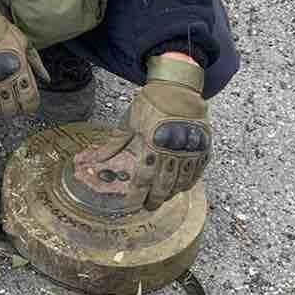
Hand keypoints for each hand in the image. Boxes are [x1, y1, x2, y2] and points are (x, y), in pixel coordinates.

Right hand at [0, 0, 48, 115]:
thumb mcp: (23, 42)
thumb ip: (35, 63)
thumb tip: (45, 79)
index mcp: (18, 73)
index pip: (29, 102)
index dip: (29, 105)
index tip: (26, 103)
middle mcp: (0, 82)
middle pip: (10, 110)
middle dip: (11, 108)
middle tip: (8, 100)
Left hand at [77, 56, 209, 209]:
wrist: (177, 88)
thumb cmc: (149, 104)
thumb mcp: (128, 123)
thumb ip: (113, 145)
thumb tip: (90, 161)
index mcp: (151, 144)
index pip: (144, 178)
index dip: (138, 193)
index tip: (133, 202)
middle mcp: (172, 149)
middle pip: (164, 184)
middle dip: (156, 199)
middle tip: (150, 206)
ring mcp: (190, 148)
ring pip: (182, 181)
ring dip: (172, 192)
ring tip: (164, 198)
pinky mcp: (203, 145)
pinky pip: (197, 171)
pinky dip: (189, 181)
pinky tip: (182, 186)